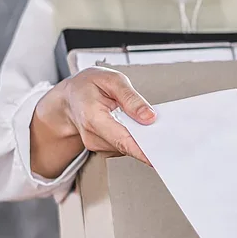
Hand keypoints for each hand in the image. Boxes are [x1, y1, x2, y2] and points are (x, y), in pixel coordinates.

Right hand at [30, 67, 155, 177]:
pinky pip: (123, 145)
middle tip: (166, 135)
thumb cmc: (89, 85)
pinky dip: (133, 137)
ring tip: (143, 120)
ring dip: (140, 137)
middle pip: (126, 146)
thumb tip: (149, 117)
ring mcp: (96, 144)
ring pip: (126, 147)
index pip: (121, 139)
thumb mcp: (112, 80)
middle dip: (147, 142)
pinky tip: (135, 126)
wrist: (70, 97)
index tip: (157, 158)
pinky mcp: (102, 147)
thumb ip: (131, 98)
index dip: (141, 150)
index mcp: (93, 117)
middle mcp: (92, 135)